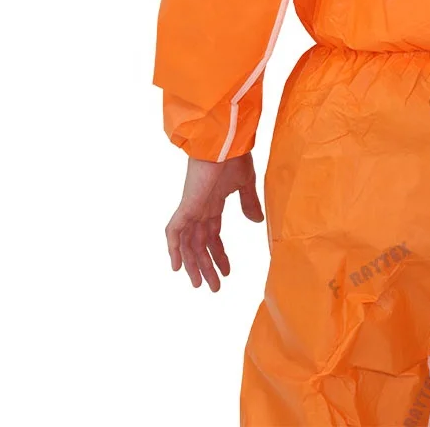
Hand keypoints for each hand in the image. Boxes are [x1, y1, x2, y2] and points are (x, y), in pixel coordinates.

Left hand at [165, 152, 264, 291]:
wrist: (224, 142)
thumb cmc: (235, 156)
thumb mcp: (246, 184)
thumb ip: (249, 203)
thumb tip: (256, 222)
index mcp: (213, 203)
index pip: (212, 235)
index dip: (218, 253)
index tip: (227, 271)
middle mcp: (200, 208)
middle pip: (199, 245)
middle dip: (205, 266)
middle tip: (213, 287)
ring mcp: (191, 208)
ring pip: (187, 244)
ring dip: (194, 265)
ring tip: (201, 285)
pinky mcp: (186, 206)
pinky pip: (174, 232)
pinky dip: (173, 249)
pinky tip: (177, 267)